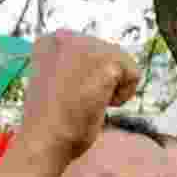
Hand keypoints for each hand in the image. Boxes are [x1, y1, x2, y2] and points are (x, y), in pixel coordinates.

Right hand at [18, 30, 139, 161]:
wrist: (43, 140)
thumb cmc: (47, 123)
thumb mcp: (54, 83)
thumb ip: (71, 67)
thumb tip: (96, 68)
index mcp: (49, 41)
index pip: (89, 52)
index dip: (85, 78)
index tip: (65, 95)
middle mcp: (66, 35)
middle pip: (108, 54)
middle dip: (98, 82)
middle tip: (75, 101)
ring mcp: (86, 45)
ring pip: (122, 63)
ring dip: (109, 89)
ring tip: (83, 102)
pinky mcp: (106, 59)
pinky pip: (133, 74)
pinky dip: (121, 96)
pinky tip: (97, 104)